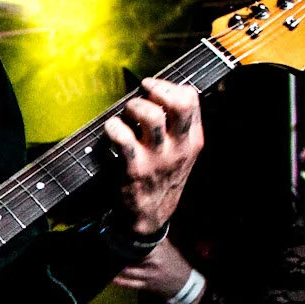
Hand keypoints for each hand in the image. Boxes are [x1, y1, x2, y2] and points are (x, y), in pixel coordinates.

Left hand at [102, 78, 201, 235]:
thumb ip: (177, 127)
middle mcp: (178, 147)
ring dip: (134, 106)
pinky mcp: (134, 168)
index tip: (154, 90)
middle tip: (142, 93)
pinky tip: (112, 129)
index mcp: (192, 140)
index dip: (170, 86)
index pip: (191, 99)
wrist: (150, 217)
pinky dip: (113, 127)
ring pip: (151, 116)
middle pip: (179, 103)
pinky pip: (123, 137)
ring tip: (127, 112)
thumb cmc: (161, 177)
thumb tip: (158, 93)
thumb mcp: (182, 154)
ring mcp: (157, 158)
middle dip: (157, 89)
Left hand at [112, 236, 195, 299]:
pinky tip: (113, 278)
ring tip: (109, 260)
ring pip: (128, 270)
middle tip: (110, 246)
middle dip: (120, 251)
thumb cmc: (175, 263)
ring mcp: (149, 275)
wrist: (184, 283)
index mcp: (158, 251)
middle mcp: (153, 262)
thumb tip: (144, 227)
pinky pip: (130, 284)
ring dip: (118, 266)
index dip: (129, 239)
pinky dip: (121, 281)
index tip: (119, 234)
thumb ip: (156, 239)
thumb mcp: (169, 248)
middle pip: (131, 256)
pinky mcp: (146, 285)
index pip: (141, 243)